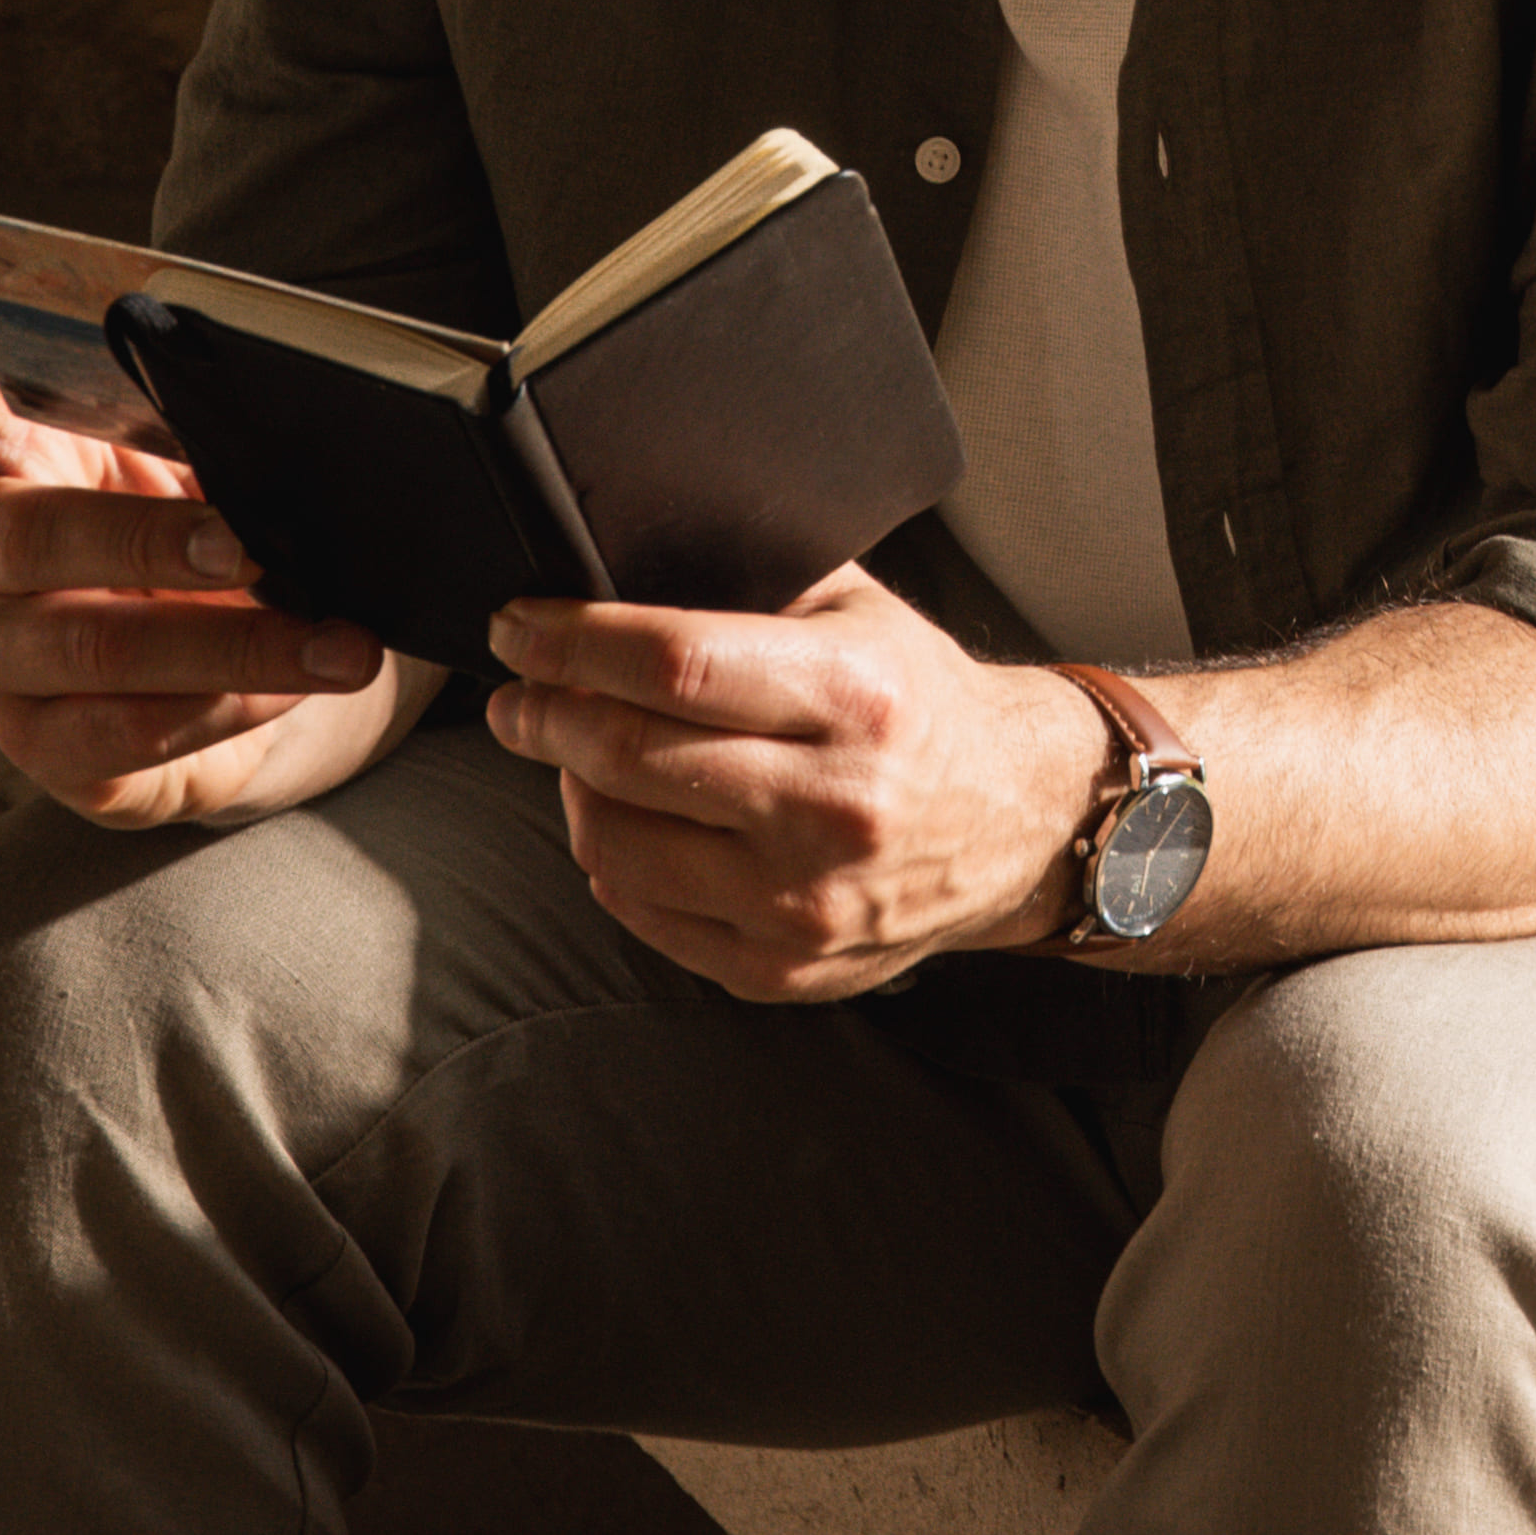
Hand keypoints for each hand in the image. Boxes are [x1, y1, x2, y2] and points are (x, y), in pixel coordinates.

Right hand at [0, 278, 431, 830]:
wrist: (230, 682)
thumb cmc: (202, 547)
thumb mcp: (203, 477)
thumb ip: (204, 439)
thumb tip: (287, 420)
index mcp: (7, 461)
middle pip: (39, 539)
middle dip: (150, 540)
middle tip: (247, 543)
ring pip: (98, 649)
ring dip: (233, 643)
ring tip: (336, 640)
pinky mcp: (42, 746)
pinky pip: (129, 732)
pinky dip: (227, 707)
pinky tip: (292, 688)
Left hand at [482, 566, 1106, 1001]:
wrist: (1019, 820)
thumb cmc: (918, 700)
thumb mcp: (857, 613)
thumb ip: (750, 590)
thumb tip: (609, 569)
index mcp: (852, 694)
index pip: (672, 664)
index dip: (571, 643)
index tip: (518, 626)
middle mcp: (831, 803)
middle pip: (630, 754)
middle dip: (544, 713)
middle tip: (516, 692)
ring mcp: (805, 898)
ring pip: (618, 842)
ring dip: (569, 787)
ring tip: (573, 752)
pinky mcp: (785, 965)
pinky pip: (646, 913)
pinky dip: (611, 860)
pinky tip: (621, 820)